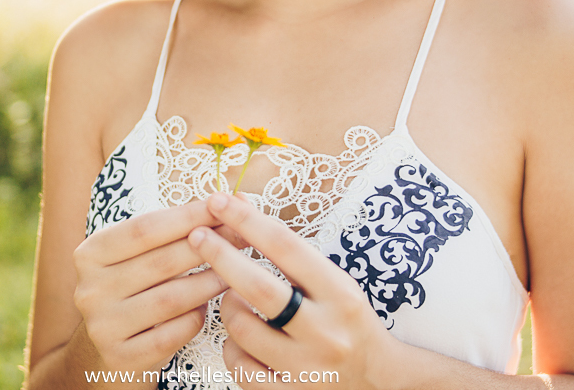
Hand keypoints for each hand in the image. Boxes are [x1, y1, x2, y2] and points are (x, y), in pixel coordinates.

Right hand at [72, 200, 236, 372]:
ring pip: (170, 299)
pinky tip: (208, 309)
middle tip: (244, 238)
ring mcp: (103, 326)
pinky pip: (171, 335)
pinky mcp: (120, 357)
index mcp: (90, 253)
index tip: (224, 204)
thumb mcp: (143, 254)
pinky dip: (195, 320)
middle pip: (161, 262)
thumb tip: (237, 199)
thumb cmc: (138, 287)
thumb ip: (180, 227)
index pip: (146, 228)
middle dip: (209, 246)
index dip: (189, 215)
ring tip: (234, 274)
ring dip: (209, 283)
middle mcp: (89, 289)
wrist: (112, 347)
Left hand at [187, 192, 402, 388]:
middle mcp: (325, 331)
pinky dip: (231, 346)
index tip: (219, 201)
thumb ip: (288, 250)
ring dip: (228, 305)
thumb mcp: (331, 280)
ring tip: (236, 299)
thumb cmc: (345, 319)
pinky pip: (238, 365)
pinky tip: (241, 338)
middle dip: (220, 255)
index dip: (247, 220)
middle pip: (258, 287)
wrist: (376, 380)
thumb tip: (239, 207)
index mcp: (339, 293)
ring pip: (240, 327)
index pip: (286, 246)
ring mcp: (305, 367)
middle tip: (197, 235)